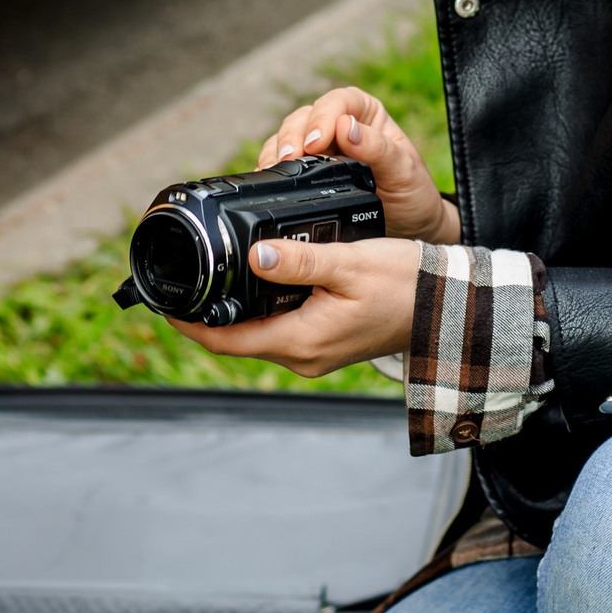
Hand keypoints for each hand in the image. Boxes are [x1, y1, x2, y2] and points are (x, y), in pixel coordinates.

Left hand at [166, 235, 419, 376]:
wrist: (449, 311)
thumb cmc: (407, 285)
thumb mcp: (350, 263)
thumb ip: (299, 260)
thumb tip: (254, 256)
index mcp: (302, 341)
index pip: (225, 340)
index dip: (187, 323)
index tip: (162, 300)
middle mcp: (302, 356)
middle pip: (234, 339)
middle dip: (204, 314)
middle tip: (181, 277)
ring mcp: (313, 354)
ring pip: (255, 334)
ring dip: (230, 311)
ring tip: (208, 276)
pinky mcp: (324, 344)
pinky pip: (277, 330)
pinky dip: (257, 310)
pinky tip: (253, 283)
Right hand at [257, 86, 459, 243]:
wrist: (408, 227)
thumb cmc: (411, 192)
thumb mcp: (403, 170)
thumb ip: (377, 148)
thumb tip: (345, 127)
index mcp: (365, 113)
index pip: (338, 102)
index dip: (322, 118)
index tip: (316, 142)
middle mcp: (337, 124)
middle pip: (304, 117)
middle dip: (293, 136)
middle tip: (289, 159)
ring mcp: (319, 147)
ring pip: (287, 137)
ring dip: (277, 152)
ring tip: (274, 171)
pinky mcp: (305, 171)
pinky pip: (280, 162)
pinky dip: (271, 170)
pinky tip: (267, 180)